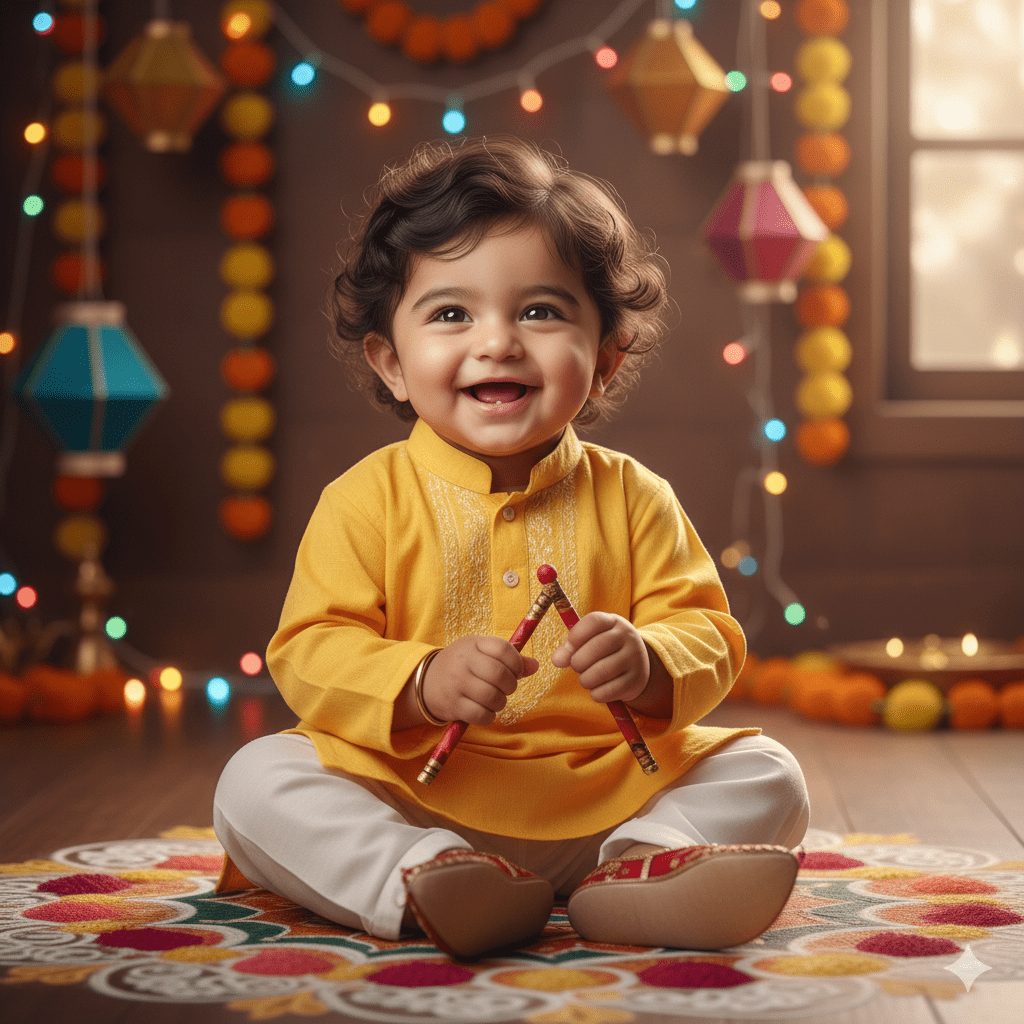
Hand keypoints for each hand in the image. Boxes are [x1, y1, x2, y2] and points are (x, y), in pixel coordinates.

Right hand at [421, 635, 538, 725]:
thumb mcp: (481, 653)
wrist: (426, 682)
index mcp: (473, 644)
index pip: (502, 648)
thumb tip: (535, 666)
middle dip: (510, 685)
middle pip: (499, 674)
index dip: (516, 662)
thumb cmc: (461, 665)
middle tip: (506, 688)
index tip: (516, 671)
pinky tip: (485, 710)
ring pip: (492, 696)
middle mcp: (463, 662)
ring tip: (495, 699)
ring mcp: (457, 684)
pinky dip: (489, 716)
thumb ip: (508, 658)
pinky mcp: (453, 705)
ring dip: (500, 702)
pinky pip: (482, 715)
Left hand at [551, 611, 649, 704]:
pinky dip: (596, 694)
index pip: (594, 621)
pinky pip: (608, 690)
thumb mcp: (590, 641)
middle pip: (598, 646)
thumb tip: (557, 660)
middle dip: (579, 661)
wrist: (637, 666)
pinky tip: (597, 690)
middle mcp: (628, 636)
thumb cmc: (605, 651)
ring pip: (602, 671)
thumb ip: (570, 647)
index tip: (569, 647)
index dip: (576, 635)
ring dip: (586, 679)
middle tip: (576, 667)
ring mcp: (634, 658)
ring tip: (586, 679)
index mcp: (613, 622)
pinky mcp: (636, 681)